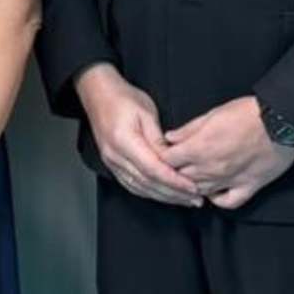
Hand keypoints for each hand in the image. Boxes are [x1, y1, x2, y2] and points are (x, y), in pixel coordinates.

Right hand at [74, 64, 201, 206]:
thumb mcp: (146, 112)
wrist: (98, 94)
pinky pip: (131, 184)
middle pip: (147, 183)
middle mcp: (114, 155)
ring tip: (184, 199)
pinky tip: (163, 195)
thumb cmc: (122, 98)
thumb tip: (172, 160)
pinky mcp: (111, 164)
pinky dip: (149, 192)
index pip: (153, 169)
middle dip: (173, 193)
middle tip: (195, 199)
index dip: (174, 181)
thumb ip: (158, 139)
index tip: (192, 187)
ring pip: (140, 188)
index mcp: (123, 141)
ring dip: (163, 196)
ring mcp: (111, 162)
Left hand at [161, 96, 293, 209]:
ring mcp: (230, 179)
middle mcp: (211, 168)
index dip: (162, 156)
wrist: (280, 121)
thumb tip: (170, 137)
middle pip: (181, 178)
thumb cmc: (248, 113)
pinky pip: (228, 202)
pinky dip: (218, 200)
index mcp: (199, 148)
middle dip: (174, 172)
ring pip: (201, 192)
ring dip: (193, 186)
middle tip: (176, 166)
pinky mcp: (249, 186)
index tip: (163, 153)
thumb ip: (189, 129)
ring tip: (193, 178)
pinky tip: (215, 192)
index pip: (167, 160)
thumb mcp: (212, 114)